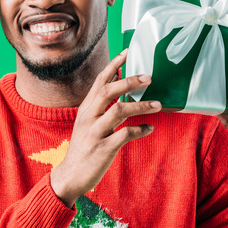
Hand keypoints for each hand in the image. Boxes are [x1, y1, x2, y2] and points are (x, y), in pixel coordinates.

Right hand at [50, 48, 162, 208]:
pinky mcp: (104, 148)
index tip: (127, 52)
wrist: (70, 176)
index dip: (113, 65)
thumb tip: (121, 90)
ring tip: (157, 105)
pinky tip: (149, 128)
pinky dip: (140, 130)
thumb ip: (101, 108)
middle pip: (108, 91)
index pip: (99, 81)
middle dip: (129, 81)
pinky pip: (125, 134)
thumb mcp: (87, 124)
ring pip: (118, 110)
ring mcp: (95, 132)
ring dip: (140, 105)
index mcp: (86, 109)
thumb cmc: (83, 149)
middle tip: (149, 77)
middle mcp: (89, 117)